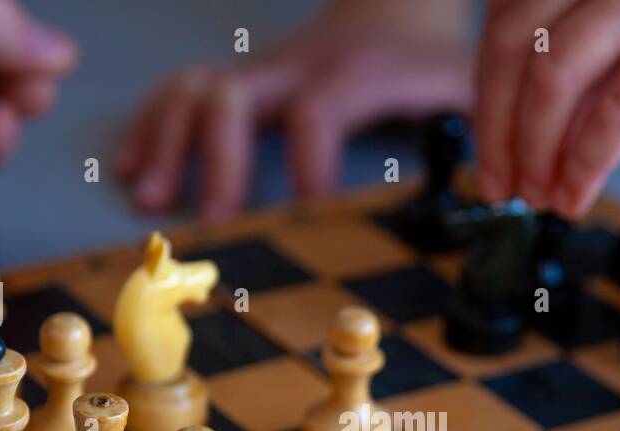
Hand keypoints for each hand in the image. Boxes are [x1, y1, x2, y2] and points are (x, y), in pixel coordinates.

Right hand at [114, 0, 471, 218]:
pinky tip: (132, 167)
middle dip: (217, 158)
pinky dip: (153, 126)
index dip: (308, 164)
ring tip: (151, 199)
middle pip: (235, 96)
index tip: (303, 217)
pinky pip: (182, 89)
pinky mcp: (242, 77)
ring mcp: (262, 69)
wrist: (397, 3)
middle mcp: (297, 66)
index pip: (319, 113)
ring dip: (168, 143)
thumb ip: (472, 138)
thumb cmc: (428, 60)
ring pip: (197, 89)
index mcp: (355, 73)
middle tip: (211, 219)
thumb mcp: (462, 91)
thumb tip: (487, 199)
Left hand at [473, 0, 619, 217]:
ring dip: (535, 152)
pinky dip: (586, 158)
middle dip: (498, 127)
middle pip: (518, 42)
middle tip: (502, 187)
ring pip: (556, 75)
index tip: (491, 144)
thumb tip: (563, 103)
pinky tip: (578, 194)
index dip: (491, 88)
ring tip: (541, 200)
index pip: (512, 11)